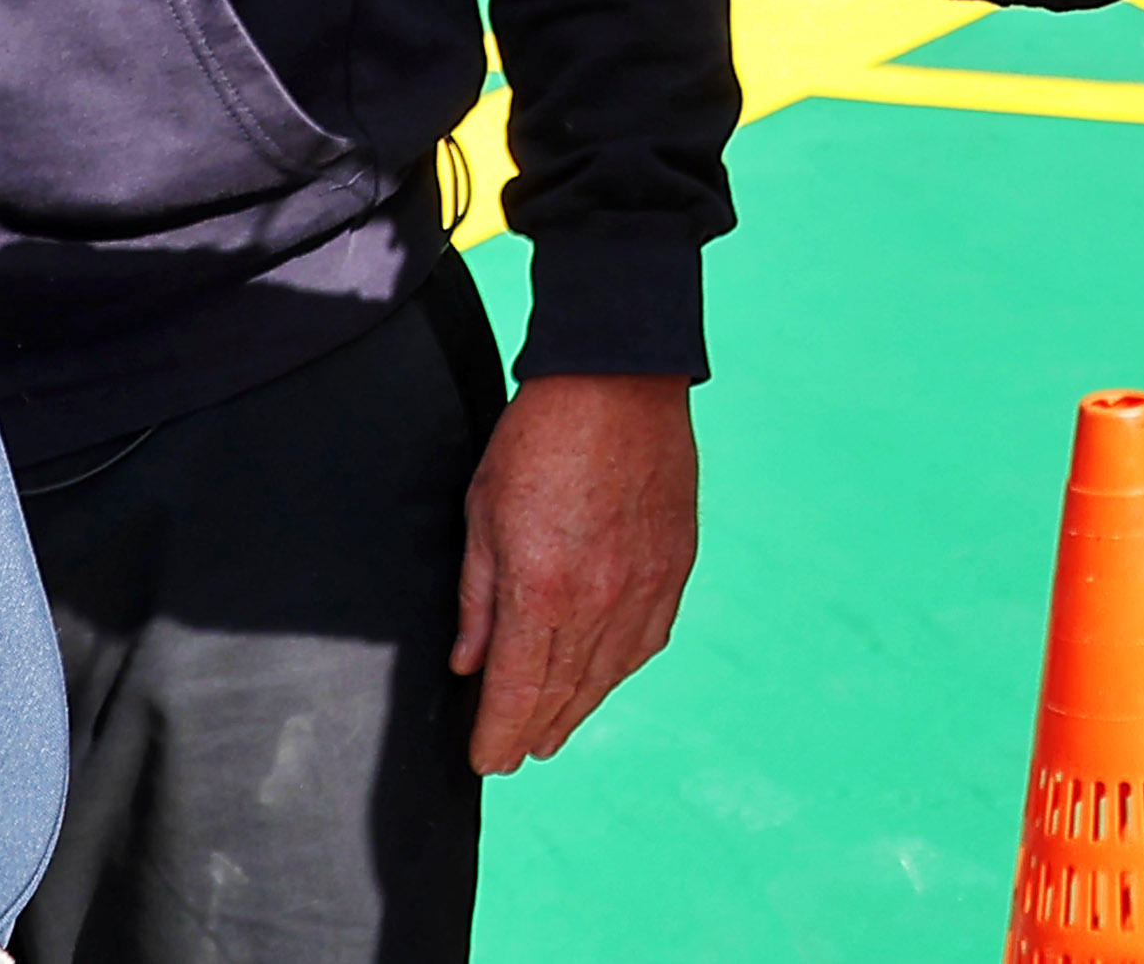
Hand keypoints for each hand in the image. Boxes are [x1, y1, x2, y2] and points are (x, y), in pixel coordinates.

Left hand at [456, 374, 697, 772]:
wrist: (617, 383)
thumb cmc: (541, 437)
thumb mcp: (483, 514)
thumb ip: (478, 597)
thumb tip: (471, 661)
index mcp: (541, 590)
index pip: (517, 691)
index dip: (499, 734)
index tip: (487, 759)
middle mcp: (597, 603)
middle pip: (561, 694)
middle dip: (532, 732)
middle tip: (514, 754)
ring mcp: (642, 590)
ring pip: (606, 677)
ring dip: (576, 711)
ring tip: (552, 732)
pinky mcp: (673, 572)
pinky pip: (646, 643)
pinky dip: (619, 671)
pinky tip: (603, 680)